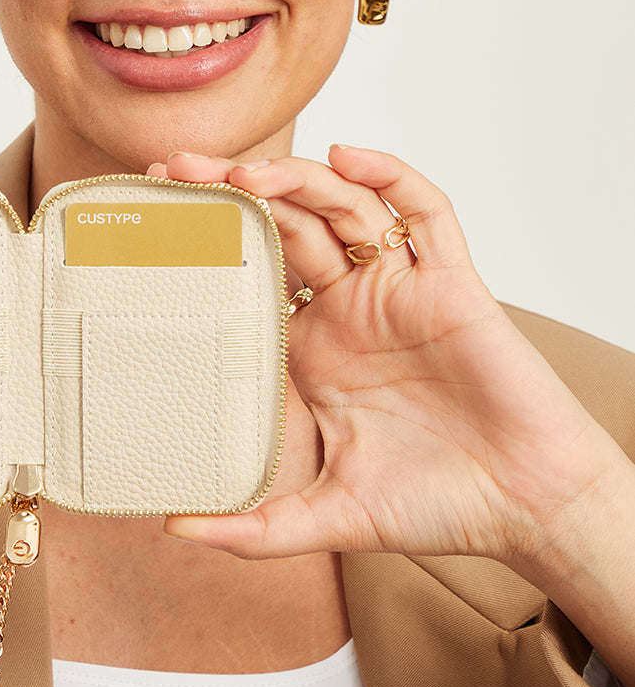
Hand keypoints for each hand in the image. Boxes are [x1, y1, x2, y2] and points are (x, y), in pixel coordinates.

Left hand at [149, 147, 628, 579]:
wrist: (527, 509)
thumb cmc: (439, 506)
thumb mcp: (330, 515)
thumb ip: (257, 528)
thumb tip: (175, 529)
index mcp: (314, 345)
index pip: (252, 270)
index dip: (210, 239)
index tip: (158, 218)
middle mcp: (351, 305)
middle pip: (285, 222)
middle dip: (234, 189)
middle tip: (177, 170)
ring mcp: (399, 287)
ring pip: (342, 206)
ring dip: (295, 179)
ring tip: (246, 172)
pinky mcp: (451, 281)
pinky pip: (424, 212)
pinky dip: (390, 175)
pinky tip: (349, 157)